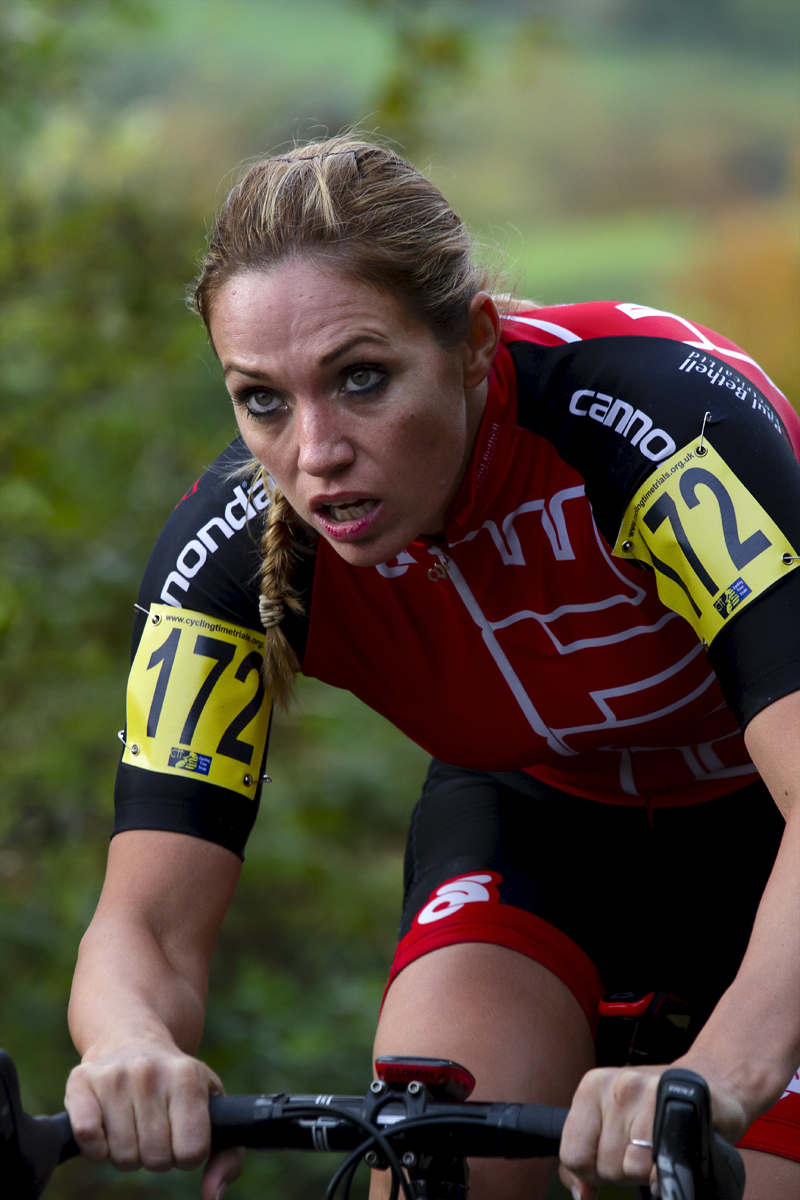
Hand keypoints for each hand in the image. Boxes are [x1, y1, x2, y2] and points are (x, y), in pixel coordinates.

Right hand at [65, 1038, 243, 1199]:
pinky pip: (87, 1138)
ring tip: (133, 1124)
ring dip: (128, 1153)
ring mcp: (114, 1075)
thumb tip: (213, 1194)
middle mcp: (150, 1071)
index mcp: (187, 1076)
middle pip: (156, 1159)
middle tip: (154, 1129)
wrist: (132, 1038)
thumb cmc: (178, 1085)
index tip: (182, 1136)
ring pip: (122, 1157)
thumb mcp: (212, 1107)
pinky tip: (106, 1126)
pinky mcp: (82, 1080)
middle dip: (157, 1156)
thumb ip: (227, 1155)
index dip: (187, 1155)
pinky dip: (96, 1147)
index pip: (192, 1151)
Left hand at [557, 1061, 747, 1199]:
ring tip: (658, 1147)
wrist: (711, 1082)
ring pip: (631, 1168)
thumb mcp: (612, 1120)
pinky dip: (664, 1170)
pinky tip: (673, 1154)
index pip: (573, 1153)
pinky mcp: (677, 1104)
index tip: (612, 1161)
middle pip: (604, 1166)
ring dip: (646, 1172)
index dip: (592, 1172)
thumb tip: (579, 1193)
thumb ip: (588, 1152)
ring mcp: (646, 1091)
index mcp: (592, 1087)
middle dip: (624, 1171)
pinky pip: (659, 1163)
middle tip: (644, 1149)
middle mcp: (616, 1084)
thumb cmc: (656, 1106)